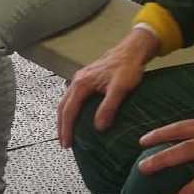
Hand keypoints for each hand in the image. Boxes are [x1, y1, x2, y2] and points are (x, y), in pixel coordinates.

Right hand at [57, 30, 155, 147]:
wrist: (132, 50)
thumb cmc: (127, 67)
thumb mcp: (120, 88)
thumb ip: (108, 107)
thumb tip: (99, 127)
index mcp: (82, 83)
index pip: (69, 111)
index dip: (66, 129)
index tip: (67, 143)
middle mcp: (77, 80)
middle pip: (62, 106)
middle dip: (61, 126)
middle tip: (63, 143)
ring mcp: (81, 78)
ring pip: (66, 101)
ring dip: (64, 118)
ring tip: (67, 132)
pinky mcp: (87, 78)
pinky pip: (72, 97)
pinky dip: (70, 109)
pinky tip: (76, 115)